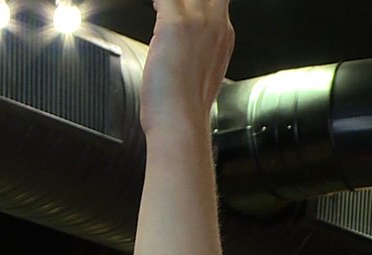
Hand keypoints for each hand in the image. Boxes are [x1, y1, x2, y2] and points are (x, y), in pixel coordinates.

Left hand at [139, 0, 234, 132]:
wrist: (181, 120)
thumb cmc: (184, 107)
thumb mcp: (201, 73)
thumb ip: (197, 52)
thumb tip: (181, 49)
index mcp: (223, 37)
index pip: (217, 3)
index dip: (199, 3)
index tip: (184, 7)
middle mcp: (215, 25)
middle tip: (172, 8)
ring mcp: (197, 23)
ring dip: (173, 2)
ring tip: (161, 8)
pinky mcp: (174, 25)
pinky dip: (158, 1)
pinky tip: (153, 6)